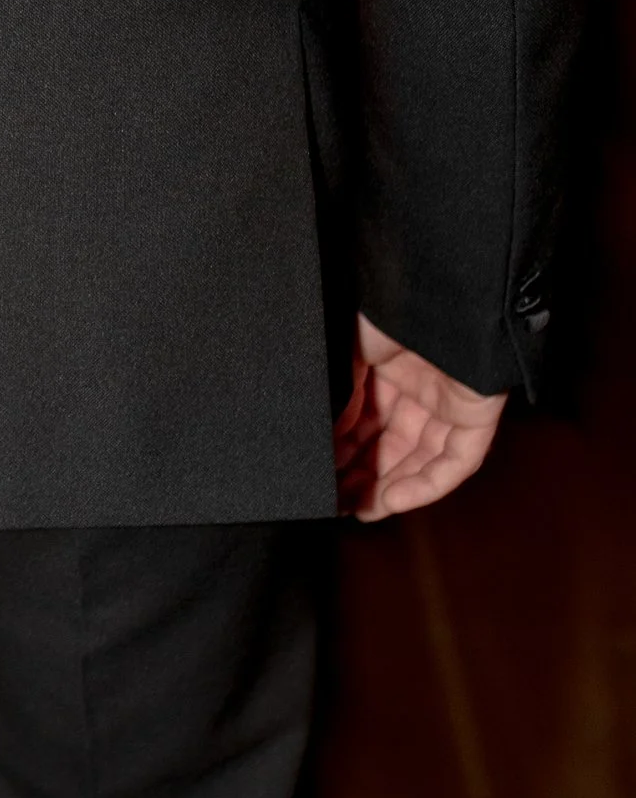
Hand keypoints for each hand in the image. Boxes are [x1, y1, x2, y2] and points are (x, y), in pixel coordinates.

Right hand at [335, 315, 506, 520]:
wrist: (440, 287)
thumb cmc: (393, 305)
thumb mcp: (349, 353)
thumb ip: (342, 398)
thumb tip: (329, 438)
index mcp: (390, 372)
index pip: (366, 424)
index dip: (344, 453)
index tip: (319, 476)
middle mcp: (422, 391)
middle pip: (393, 446)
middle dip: (364, 476)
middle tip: (335, 500)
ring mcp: (451, 404)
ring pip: (423, 460)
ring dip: (392, 489)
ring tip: (359, 509)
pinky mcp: (477, 414)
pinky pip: (457, 460)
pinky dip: (427, 484)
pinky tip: (392, 500)